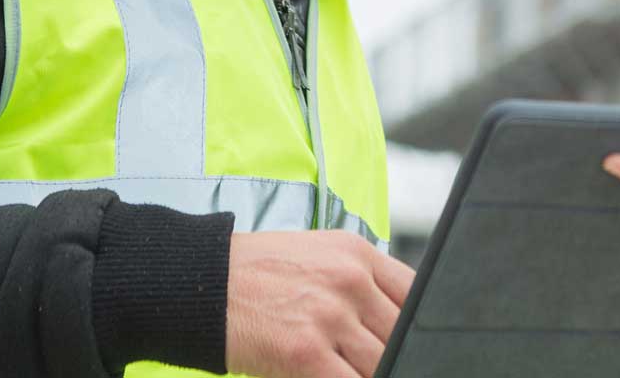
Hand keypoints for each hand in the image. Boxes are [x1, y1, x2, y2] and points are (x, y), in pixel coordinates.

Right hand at [225, 229, 415, 377]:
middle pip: (402, 331)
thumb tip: (394, 317)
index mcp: (358, 254)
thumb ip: (359, 280)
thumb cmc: (256, 273)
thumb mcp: (318, 255)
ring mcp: (330, 315)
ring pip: (381, 360)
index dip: (418, 322)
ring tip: (357, 369)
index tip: (415, 338)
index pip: (416, 292)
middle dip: (396, 352)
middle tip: (387, 362)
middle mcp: (350, 280)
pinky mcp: (306, 350)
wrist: (201, 283)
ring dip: (374, 371)